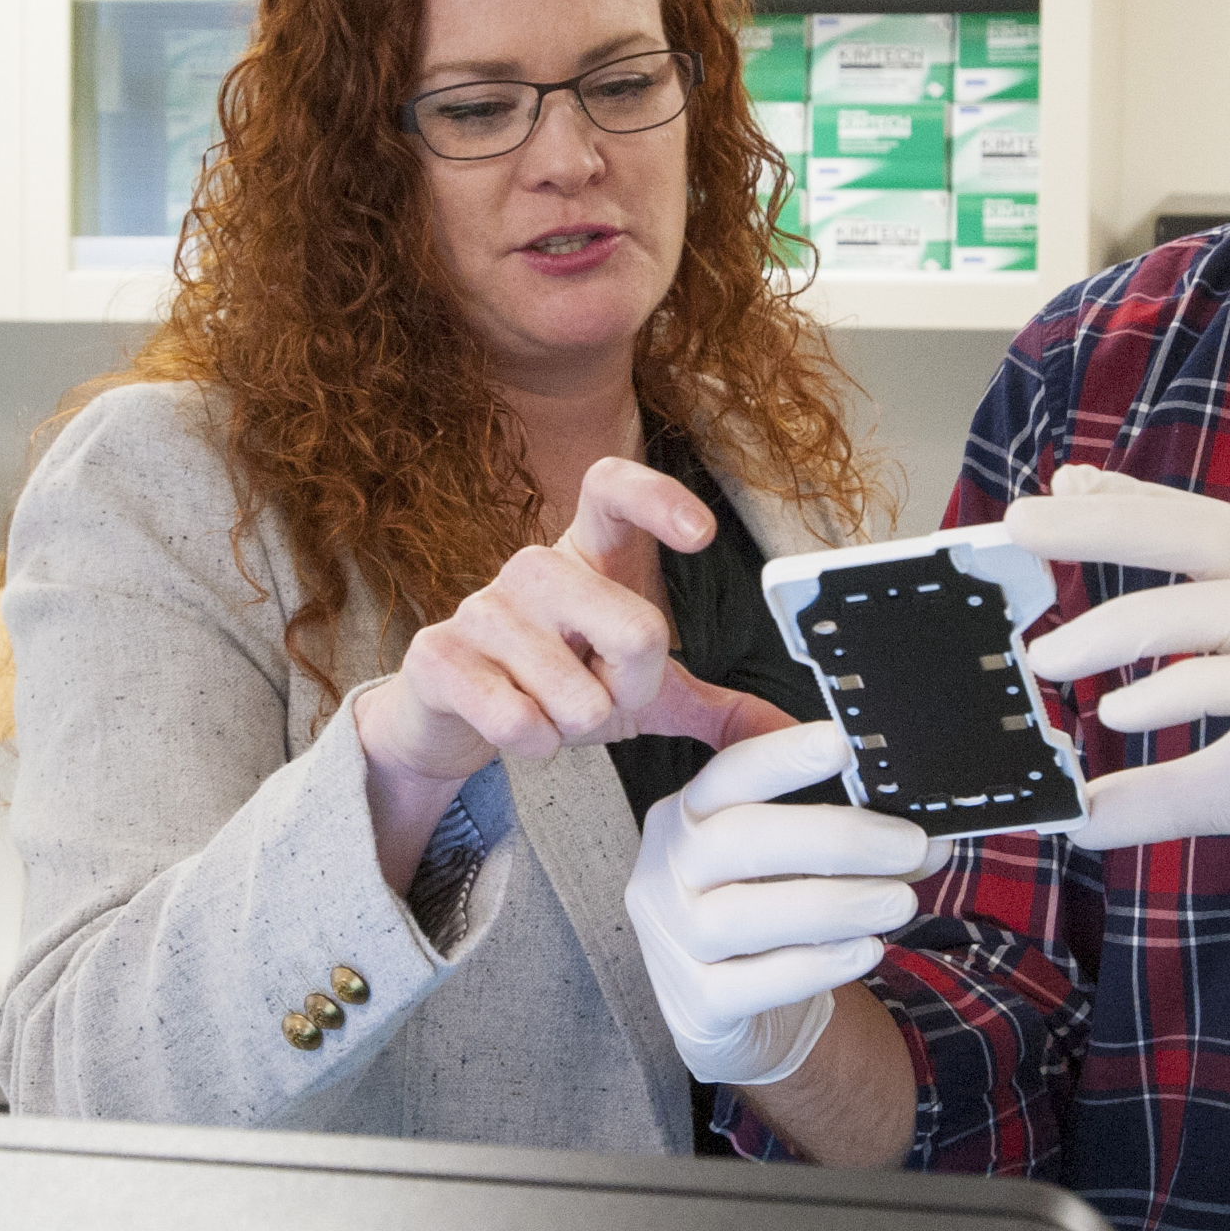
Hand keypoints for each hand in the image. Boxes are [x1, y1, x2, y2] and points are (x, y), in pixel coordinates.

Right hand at [356, 458, 794, 796]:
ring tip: (551, 712)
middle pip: (634, 625)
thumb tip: (791, 734)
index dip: (658, 497)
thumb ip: (714, 706)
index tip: (701, 535)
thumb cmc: (555, 686)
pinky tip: (519, 730)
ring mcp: (481, 607)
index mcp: (587, 556)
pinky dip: (534, 744)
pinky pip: (516, 718)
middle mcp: (534, 566)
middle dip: (635, 689)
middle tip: (607, 698)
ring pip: (575, 690)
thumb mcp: (641, 695)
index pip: (612, 487)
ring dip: (576, 726)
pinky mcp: (438, 657)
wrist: (454, 719)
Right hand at [626, 722, 932, 1084]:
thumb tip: (932, 836)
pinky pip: (753, 983)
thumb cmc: (768, 909)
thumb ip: (854, 835)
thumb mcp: (795, 861)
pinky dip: (817, 965)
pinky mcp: (695, 1003)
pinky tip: (865, 950)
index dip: (780, 756)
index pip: (728, 774)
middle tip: (907, 843)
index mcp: (689, 815)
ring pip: (744, 915)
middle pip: (740, 838)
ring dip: (835, 904)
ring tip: (899, 902)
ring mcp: (673, 940)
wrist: (732, 1009)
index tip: (840, 743)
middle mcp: (667, 870)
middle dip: (835, 837)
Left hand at [1007, 465, 1229, 965]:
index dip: (1130, 502)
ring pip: (1222, 600)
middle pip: (1203, 534)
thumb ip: (1158, 796)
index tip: (1057, 487)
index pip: (1196, 536)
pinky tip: (1121, 715)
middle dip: (1110, 519)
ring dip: (1126, 620)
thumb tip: (1075, 815)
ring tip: (1045, 657)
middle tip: (1019, 523)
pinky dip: (1186, 688)